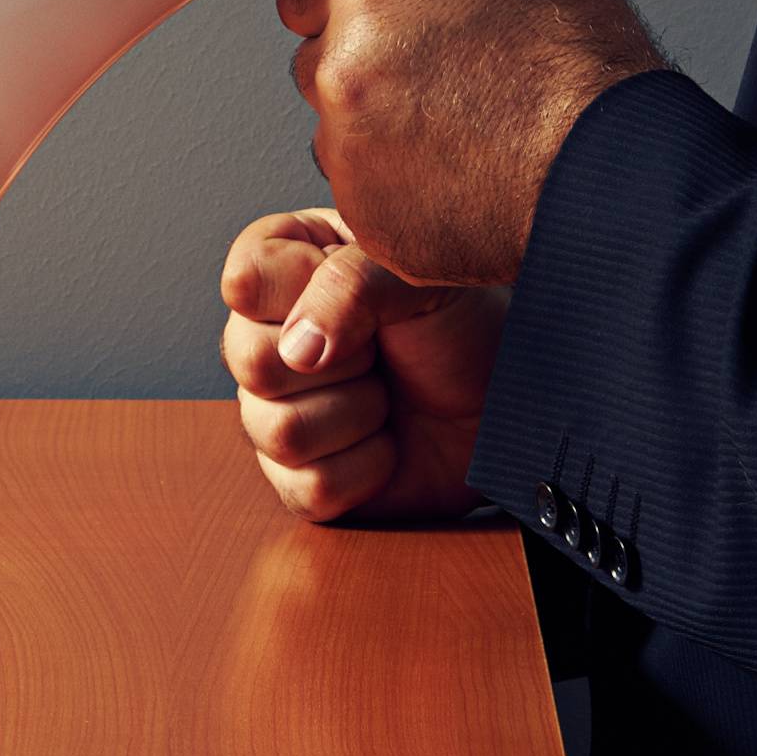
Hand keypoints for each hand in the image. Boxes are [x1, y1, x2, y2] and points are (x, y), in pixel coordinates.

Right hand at [222, 205, 510, 522]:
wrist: (511, 402)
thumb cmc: (464, 324)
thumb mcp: (417, 273)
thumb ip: (350, 283)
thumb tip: (297, 350)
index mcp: (284, 267)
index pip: (246, 280)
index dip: (304, 293)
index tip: (361, 293)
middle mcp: (269, 337)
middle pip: (249, 360)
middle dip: (340, 363)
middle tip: (381, 351)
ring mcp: (278, 409)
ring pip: (274, 430)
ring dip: (356, 416)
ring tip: (388, 396)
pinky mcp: (302, 477)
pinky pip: (305, 488)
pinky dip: (365, 470)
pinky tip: (388, 444)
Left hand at [276, 0, 667, 286]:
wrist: (609, 167)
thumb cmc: (581, 64)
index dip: (336, 3)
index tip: (355, 16)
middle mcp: (341, 65)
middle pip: (316, 63)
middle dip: (360, 70)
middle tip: (428, 80)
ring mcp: (347, 146)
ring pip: (338, 134)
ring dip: (376, 133)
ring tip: (455, 132)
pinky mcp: (367, 213)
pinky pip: (364, 194)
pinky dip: (399, 190)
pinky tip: (456, 175)